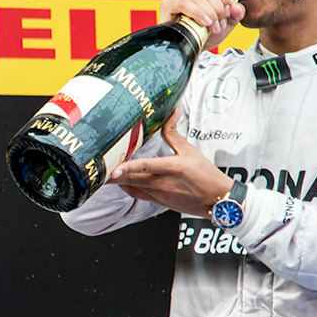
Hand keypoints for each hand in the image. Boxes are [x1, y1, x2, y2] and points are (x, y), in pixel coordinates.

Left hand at [109, 111, 234, 216]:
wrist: (218, 200)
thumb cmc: (207, 175)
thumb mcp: (191, 151)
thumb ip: (174, 134)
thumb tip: (172, 113)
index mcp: (173, 168)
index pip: (145, 167)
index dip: (127, 168)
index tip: (113, 170)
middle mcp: (165, 184)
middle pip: (133, 179)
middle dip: (114, 176)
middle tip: (98, 169)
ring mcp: (161, 195)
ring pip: (133, 188)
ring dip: (118, 182)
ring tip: (104, 175)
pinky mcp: (161, 203)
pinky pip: (139, 196)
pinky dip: (128, 188)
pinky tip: (121, 182)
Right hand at [159, 0, 244, 51]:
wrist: (192, 48)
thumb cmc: (206, 34)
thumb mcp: (226, 24)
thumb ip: (235, 14)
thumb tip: (237, 7)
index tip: (227, 14)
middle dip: (217, 10)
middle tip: (220, 25)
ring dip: (209, 13)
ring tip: (212, 27)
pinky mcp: (167, 4)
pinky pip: (184, 3)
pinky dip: (197, 13)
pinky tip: (203, 22)